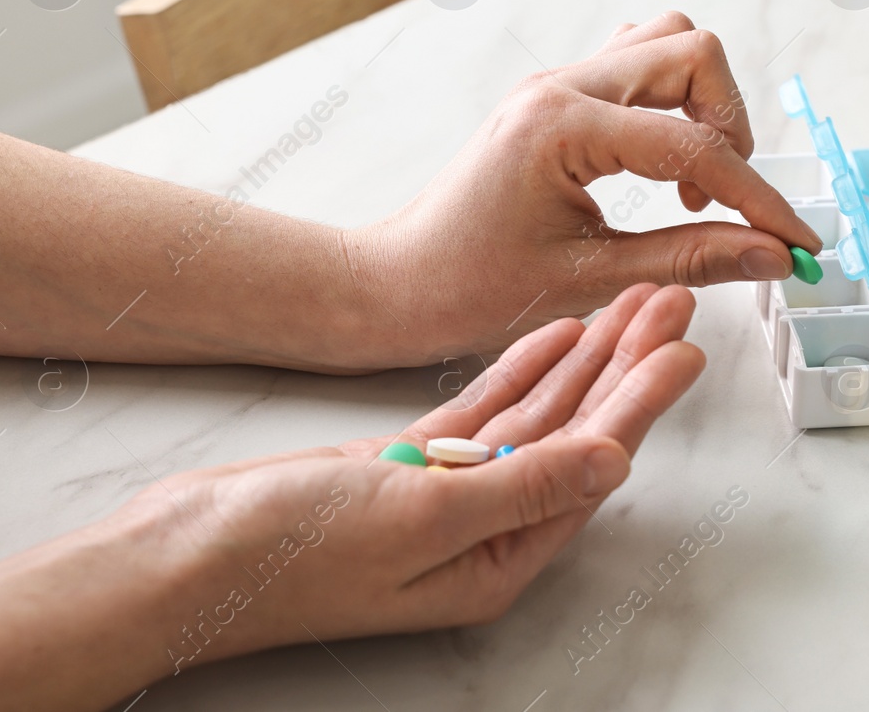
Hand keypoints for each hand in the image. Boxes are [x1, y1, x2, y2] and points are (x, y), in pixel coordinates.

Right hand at [142, 284, 701, 665]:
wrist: (186, 554)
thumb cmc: (288, 556)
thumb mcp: (420, 519)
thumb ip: (523, 488)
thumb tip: (613, 461)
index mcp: (496, 562)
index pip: (591, 466)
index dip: (642, 404)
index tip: (682, 352)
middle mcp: (484, 530)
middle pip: (576, 435)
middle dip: (626, 370)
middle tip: (670, 309)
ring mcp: (447, 493)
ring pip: (535, 415)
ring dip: (584, 360)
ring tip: (630, 308)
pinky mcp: (410, 463)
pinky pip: (485, 411)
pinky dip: (521, 369)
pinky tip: (557, 334)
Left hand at [348, 12, 820, 359]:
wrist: (399, 281)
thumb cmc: (468, 286)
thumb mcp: (589, 279)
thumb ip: (689, 259)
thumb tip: (770, 255)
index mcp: (561, 128)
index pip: (694, 146)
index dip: (758, 198)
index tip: (795, 241)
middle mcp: (561, 87)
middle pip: (692, 52)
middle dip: (732, 128)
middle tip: (728, 201)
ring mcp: (558, 83)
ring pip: (667, 42)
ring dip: (703, 103)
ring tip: (693, 181)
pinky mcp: (558, 96)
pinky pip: (635, 62)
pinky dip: (671, 101)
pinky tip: (661, 162)